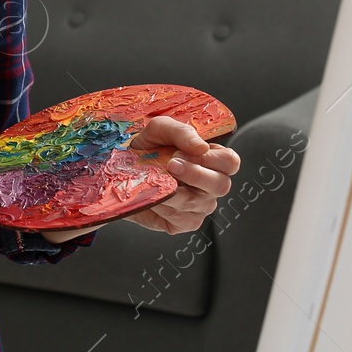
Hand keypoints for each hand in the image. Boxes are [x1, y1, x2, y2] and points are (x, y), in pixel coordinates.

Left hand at [122, 116, 239, 235]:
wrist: (121, 170)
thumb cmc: (147, 147)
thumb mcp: (160, 129)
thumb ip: (181, 132)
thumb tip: (201, 146)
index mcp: (213, 159)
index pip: (230, 161)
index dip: (210, 158)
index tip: (182, 153)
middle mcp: (212, 184)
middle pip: (221, 185)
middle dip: (194, 175)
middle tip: (170, 165)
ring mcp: (201, 205)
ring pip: (198, 202)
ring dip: (173, 190)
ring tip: (154, 179)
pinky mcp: (185, 222)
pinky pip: (181, 218)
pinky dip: (163, 206)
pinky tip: (152, 196)